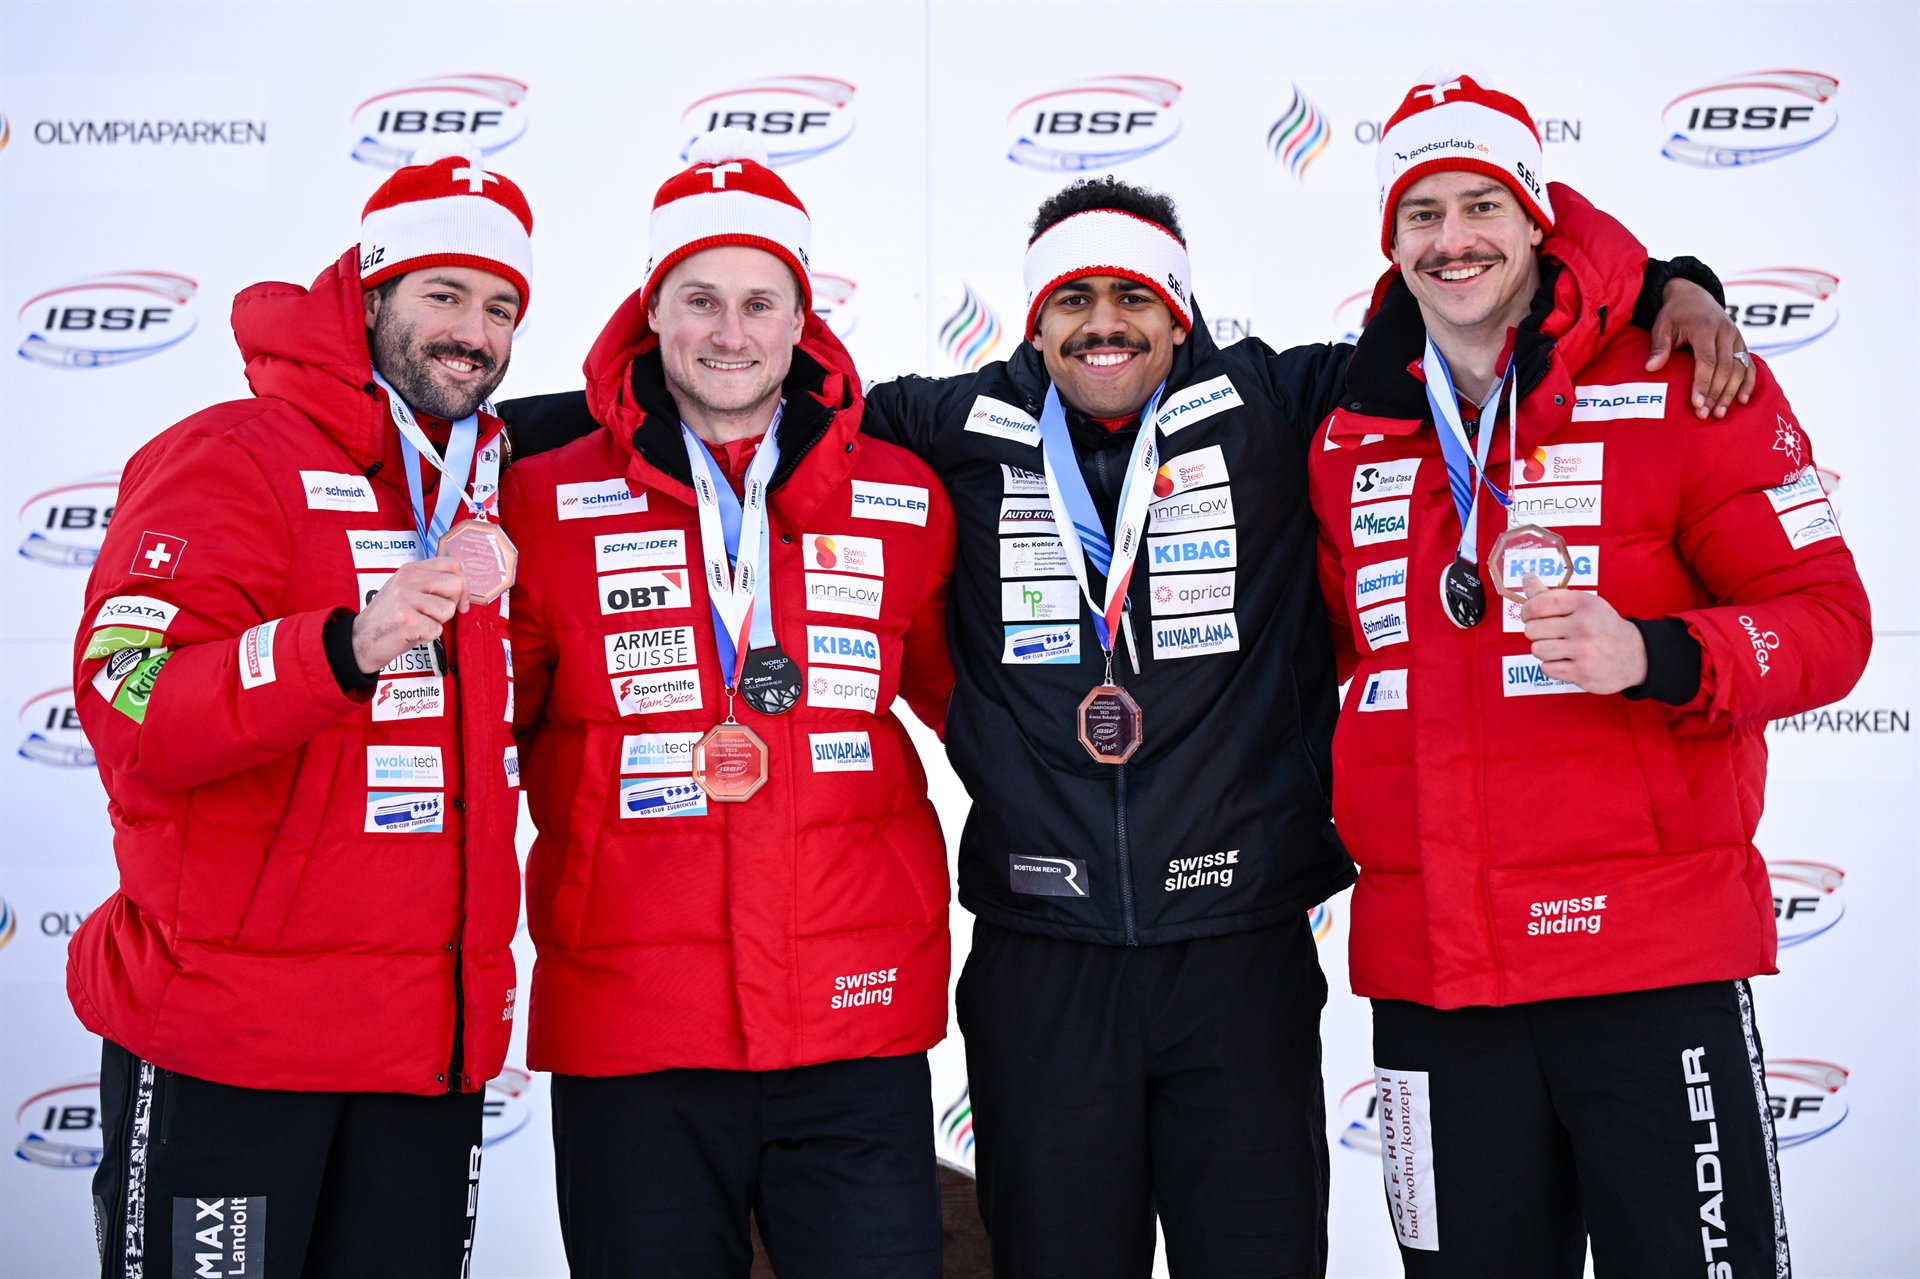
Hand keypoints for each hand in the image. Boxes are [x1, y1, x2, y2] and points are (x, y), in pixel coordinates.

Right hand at [351, 557, 469, 673]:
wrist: (361, 640)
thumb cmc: (388, 618)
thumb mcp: (406, 590)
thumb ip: (430, 583)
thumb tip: (462, 584)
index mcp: (410, 570)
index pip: (452, 565)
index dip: (464, 583)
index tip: (460, 599)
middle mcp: (407, 580)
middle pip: (455, 585)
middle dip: (452, 604)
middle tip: (435, 615)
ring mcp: (406, 599)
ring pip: (447, 609)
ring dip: (437, 622)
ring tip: (418, 622)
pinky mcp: (407, 620)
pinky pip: (437, 629)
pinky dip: (427, 636)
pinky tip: (412, 633)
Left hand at [1519, 574, 1646, 694]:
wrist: (1635, 655)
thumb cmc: (1601, 626)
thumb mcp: (1583, 604)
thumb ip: (1550, 595)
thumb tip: (1526, 577)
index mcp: (1583, 603)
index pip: (1536, 605)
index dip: (1527, 612)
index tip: (1531, 616)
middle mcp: (1584, 625)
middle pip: (1532, 630)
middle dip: (1536, 634)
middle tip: (1551, 635)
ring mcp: (1583, 650)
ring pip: (1537, 650)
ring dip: (1544, 651)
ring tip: (1561, 648)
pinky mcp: (1582, 672)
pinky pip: (1546, 668)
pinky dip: (1552, 666)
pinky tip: (1567, 661)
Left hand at [1645, 278, 1755, 420]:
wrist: (1694, 296)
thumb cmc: (1675, 314)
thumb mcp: (1662, 326)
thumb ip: (1659, 347)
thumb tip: (1651, 368)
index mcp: (1705, 328)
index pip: (1707, 361)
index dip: (1703, 384)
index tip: (1696, 404)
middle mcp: (1725, 333)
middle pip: (1725, 368)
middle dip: (1716, 394)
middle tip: (1705, 415)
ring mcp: (1736, 337)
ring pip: (1739, 368)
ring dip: (1731, 392)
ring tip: (1720, 413)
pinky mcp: (1742, 342)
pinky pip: (1749, 364)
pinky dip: (1748, 382)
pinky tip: (1742, 400)